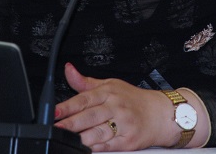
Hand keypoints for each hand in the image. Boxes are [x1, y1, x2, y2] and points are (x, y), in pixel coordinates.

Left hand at [53, 62, 176, 151]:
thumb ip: (86, 83)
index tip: (55, 112)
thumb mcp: (110, 85)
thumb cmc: (133, 99)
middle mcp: (115, 107)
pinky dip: (97, 148)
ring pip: (99, 132)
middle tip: (57, 128)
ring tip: (68, 140)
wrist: (161, 114)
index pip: (84, 98)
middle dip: (71, 124)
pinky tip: (87, 148)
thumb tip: (68, 70)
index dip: (68, 106)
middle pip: (90, 116)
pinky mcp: (129, 140)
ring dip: (82, 138)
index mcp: (108, 92)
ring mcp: (123, 124)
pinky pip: (110, 145)